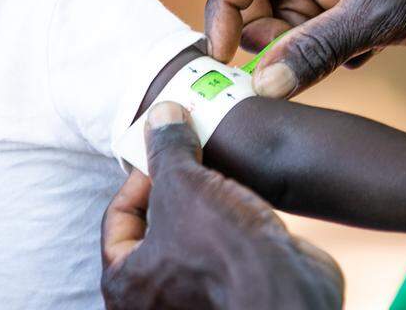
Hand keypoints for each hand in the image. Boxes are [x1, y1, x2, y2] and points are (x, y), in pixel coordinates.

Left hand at [101, 103, 343, 309]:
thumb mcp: (185, 183)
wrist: (287, 290)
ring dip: (202, 205)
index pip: (118, 217)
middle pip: (153, 228)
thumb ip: (168, 149)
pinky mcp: (231, 293)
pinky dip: (226, 224)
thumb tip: (162, 115)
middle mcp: (154, 301)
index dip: (140, 176)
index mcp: (126, 283)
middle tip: (192, 160)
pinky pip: (219, 251)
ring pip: (189, 239)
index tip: (165, 154)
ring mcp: (194, 300)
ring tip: (219, 175)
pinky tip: (243, 199)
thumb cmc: (224, 250)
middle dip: (172, 190)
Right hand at [206, 0, 405, 97]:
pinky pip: (329, 28)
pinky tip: (363, 60)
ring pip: (298, 12)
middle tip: (281, 66)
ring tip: (329, 63)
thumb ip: (319, 49)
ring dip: (300, 44)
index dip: (227, 5)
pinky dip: (331, 50)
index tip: (221, 54)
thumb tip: (262, 85)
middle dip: (265, 29)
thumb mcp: (383, 15)